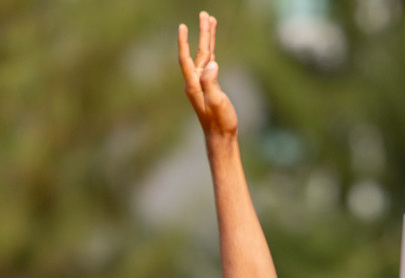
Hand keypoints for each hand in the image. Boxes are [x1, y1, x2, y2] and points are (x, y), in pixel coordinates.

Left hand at [178, 12, 236, 137]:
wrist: (221, 137)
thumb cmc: (220, 121)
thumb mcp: (217, 102)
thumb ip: (212, 83)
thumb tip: (212, 64)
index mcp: (194, 84)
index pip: (186, 59)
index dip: (184, 42)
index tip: (183, 26)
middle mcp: (195, 81)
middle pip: (197, 52)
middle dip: (201, 33)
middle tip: (205, 14)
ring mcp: (202, 83)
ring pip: (205, 55)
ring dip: (208, 39)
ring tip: (211, 22)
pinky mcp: (210, 86)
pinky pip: (210, 63)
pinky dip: (212, 51)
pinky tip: (213, 46)